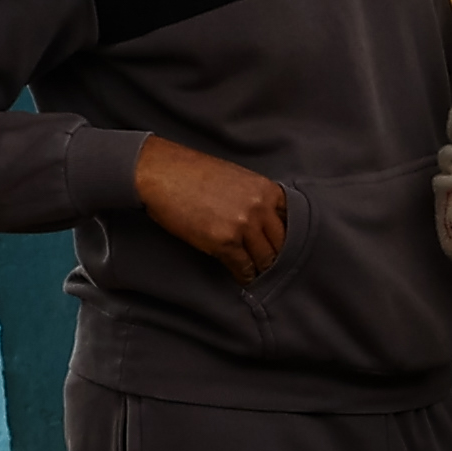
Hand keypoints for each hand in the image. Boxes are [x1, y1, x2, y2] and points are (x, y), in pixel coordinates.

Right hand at [132, 136, 289, 280]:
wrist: (160, 172)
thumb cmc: (193, 173)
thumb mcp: (236, 178)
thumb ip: (256, 198)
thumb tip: (265, 222)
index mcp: (266, 189)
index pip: (291, 222)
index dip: (286, 237)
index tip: (281, 248)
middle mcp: (260, 208)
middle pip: (281, 243)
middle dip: (276, 256)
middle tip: (272, 267)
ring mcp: (244, 226)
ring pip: (265, 259)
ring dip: (261, 269)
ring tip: (258, 275)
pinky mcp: (224, 242)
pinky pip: (244, 267)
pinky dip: (244, 276)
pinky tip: (242, 278)